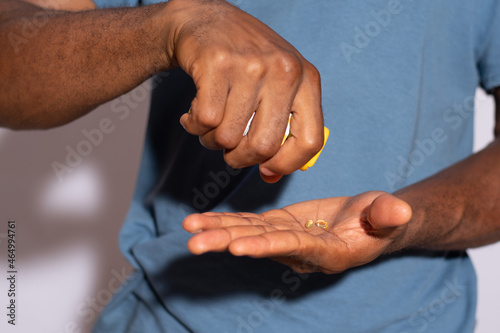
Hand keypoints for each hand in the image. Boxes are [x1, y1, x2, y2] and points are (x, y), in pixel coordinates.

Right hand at [167, 0, 323, 182]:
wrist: (207, 20)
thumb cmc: (245, 63)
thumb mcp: (277, 86)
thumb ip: (280, 128)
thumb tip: (270, 175)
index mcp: (307, 80)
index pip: (311, 141)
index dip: (287, 164)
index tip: (266, 168)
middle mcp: (284, 71)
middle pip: (263, 147)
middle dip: (239, 158)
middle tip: (229, 149)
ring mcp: (251, 66)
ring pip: (228, 137)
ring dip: (212, 140)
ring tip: (210, 122)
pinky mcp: (217, 63)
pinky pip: (204, 120)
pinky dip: (194, 125)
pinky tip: (193, 112)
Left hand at [183, 191, 411, 273]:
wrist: (368, 223)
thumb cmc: (381, 220)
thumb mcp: (388, 215)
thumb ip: (388, 215)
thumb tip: (400, 211)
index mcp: (327, 251)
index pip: (293, 246)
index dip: (266, 245)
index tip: (238, 247)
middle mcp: (300, 250)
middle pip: (260, 244)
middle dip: (227, 243)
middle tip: (195, 244)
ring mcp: (286, 238)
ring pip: (248, 233)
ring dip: (217, 231)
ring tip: (188, 229)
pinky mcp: (279, 225)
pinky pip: (248, 224)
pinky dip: (224, 221)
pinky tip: (199, 221)